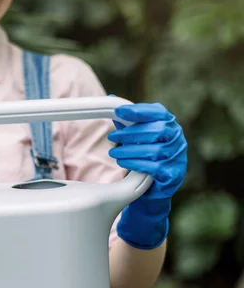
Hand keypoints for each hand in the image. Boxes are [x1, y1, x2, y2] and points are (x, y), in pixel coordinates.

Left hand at [108, 102, 187, 249]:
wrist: (153, 188)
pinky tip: (124, 163)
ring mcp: (177, 156)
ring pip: (153, 150)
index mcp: (169, 124)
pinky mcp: (173, 174)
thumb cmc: (144, 155)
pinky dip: (135, 164)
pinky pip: (153, 167)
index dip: (137, 111)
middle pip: (155, 131)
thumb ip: (126, 120)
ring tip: (114, 153)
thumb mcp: (135, 136)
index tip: (118, 111)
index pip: (157, 112)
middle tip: (112, 137)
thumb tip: (110, 99)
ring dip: (129, 151)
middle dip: (130, 133)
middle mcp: (177, 138)